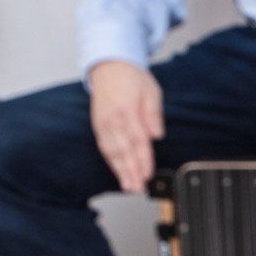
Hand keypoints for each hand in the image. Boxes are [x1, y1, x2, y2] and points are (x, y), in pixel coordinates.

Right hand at [88, 61, 163, 193]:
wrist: (109, 67)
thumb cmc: (133, 79)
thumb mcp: (151, 91)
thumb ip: (153, 114)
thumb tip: (157, 135)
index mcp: (127, 110)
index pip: (137, 140)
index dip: (143, 159)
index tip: (148, 174)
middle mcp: (112, 119)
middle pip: (123, 150)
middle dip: (131, 171)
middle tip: (137, 188)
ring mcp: (103, 123)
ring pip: (111, 151)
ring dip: (120, 171)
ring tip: (129, 187)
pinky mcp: (98, 125)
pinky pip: (104, 146)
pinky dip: (111, 161)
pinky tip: (119, 173)